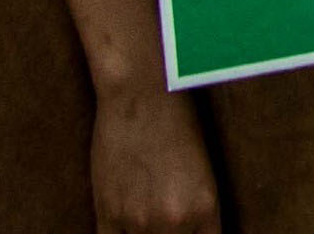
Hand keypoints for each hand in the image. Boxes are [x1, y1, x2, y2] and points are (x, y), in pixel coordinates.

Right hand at [88, 82, 221, 233]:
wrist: (142, 94)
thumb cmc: (177, 125)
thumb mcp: (202, 175)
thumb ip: (195, 215)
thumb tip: (187, 233)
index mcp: (205, 210)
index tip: (187, 232)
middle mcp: (174, 222)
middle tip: (164, 224)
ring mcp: (138, 221)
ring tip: (145, 216)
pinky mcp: (108, 214)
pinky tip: (125, 226)